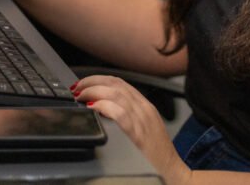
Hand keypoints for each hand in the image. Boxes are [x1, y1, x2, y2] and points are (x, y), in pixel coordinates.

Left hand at [73, 76, 190, 184]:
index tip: (84, 83)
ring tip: (80, 96)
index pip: (120, 83)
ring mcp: (143, 120)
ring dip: (94, 92)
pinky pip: (120, 113)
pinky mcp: (139, 134)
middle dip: (93, 82)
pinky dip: (105, 106)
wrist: (173, 170)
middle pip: (116, 84)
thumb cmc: (157, 154)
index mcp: (145, 106)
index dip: (99, 79)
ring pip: (116, 94)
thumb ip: (128, 116)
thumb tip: (103, 108)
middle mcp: (145, 109)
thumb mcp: (144, 128)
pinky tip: (93, 107)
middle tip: (77, 87)